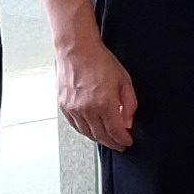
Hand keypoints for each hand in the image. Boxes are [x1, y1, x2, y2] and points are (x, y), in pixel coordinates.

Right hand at [52, 29, 139, 152]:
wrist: (76, 49)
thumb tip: (128, 121)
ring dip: (98, 138)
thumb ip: (129, 103)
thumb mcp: (124, 80)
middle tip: (118, 144)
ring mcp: (74, 108)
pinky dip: (84, 130)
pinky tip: (90, 129)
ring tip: (106, 138)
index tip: (126, 142)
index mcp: (104, 103)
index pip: (115, 131)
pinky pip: (75, 125)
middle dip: (112, 143)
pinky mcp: (64, 106)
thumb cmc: (99, 60)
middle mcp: (87, 109)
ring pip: (87, 133)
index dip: (123, 140)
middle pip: (101, 136)